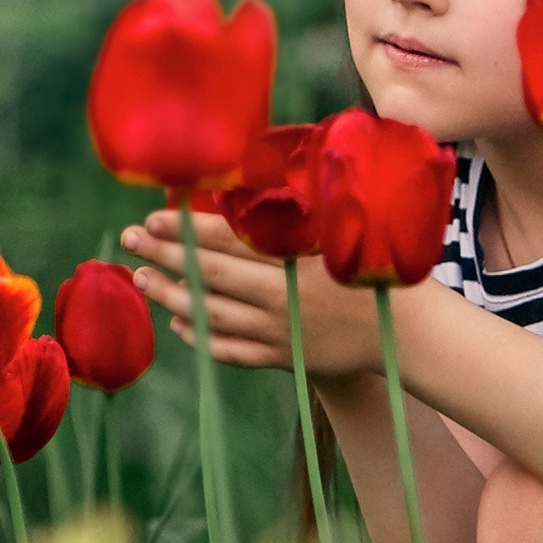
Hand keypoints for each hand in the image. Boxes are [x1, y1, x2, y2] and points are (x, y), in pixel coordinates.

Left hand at [121, 209, 383, 376]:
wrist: (414, 336)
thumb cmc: (385, 272)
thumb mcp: (347, 233)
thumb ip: (304, 212)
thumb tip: (260, 183)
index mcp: (296, 261)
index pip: (229, 241)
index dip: (186, 229)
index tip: (154, 216)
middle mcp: (281, 298)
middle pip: (210, 275)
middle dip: (165, 256)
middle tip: (129, 241)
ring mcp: (280, 333)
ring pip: (212, 316)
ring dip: (172, 296)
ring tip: (142, 280)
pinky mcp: (285, 359)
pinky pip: (231, 350)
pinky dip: (201, 337)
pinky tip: (179, 323)